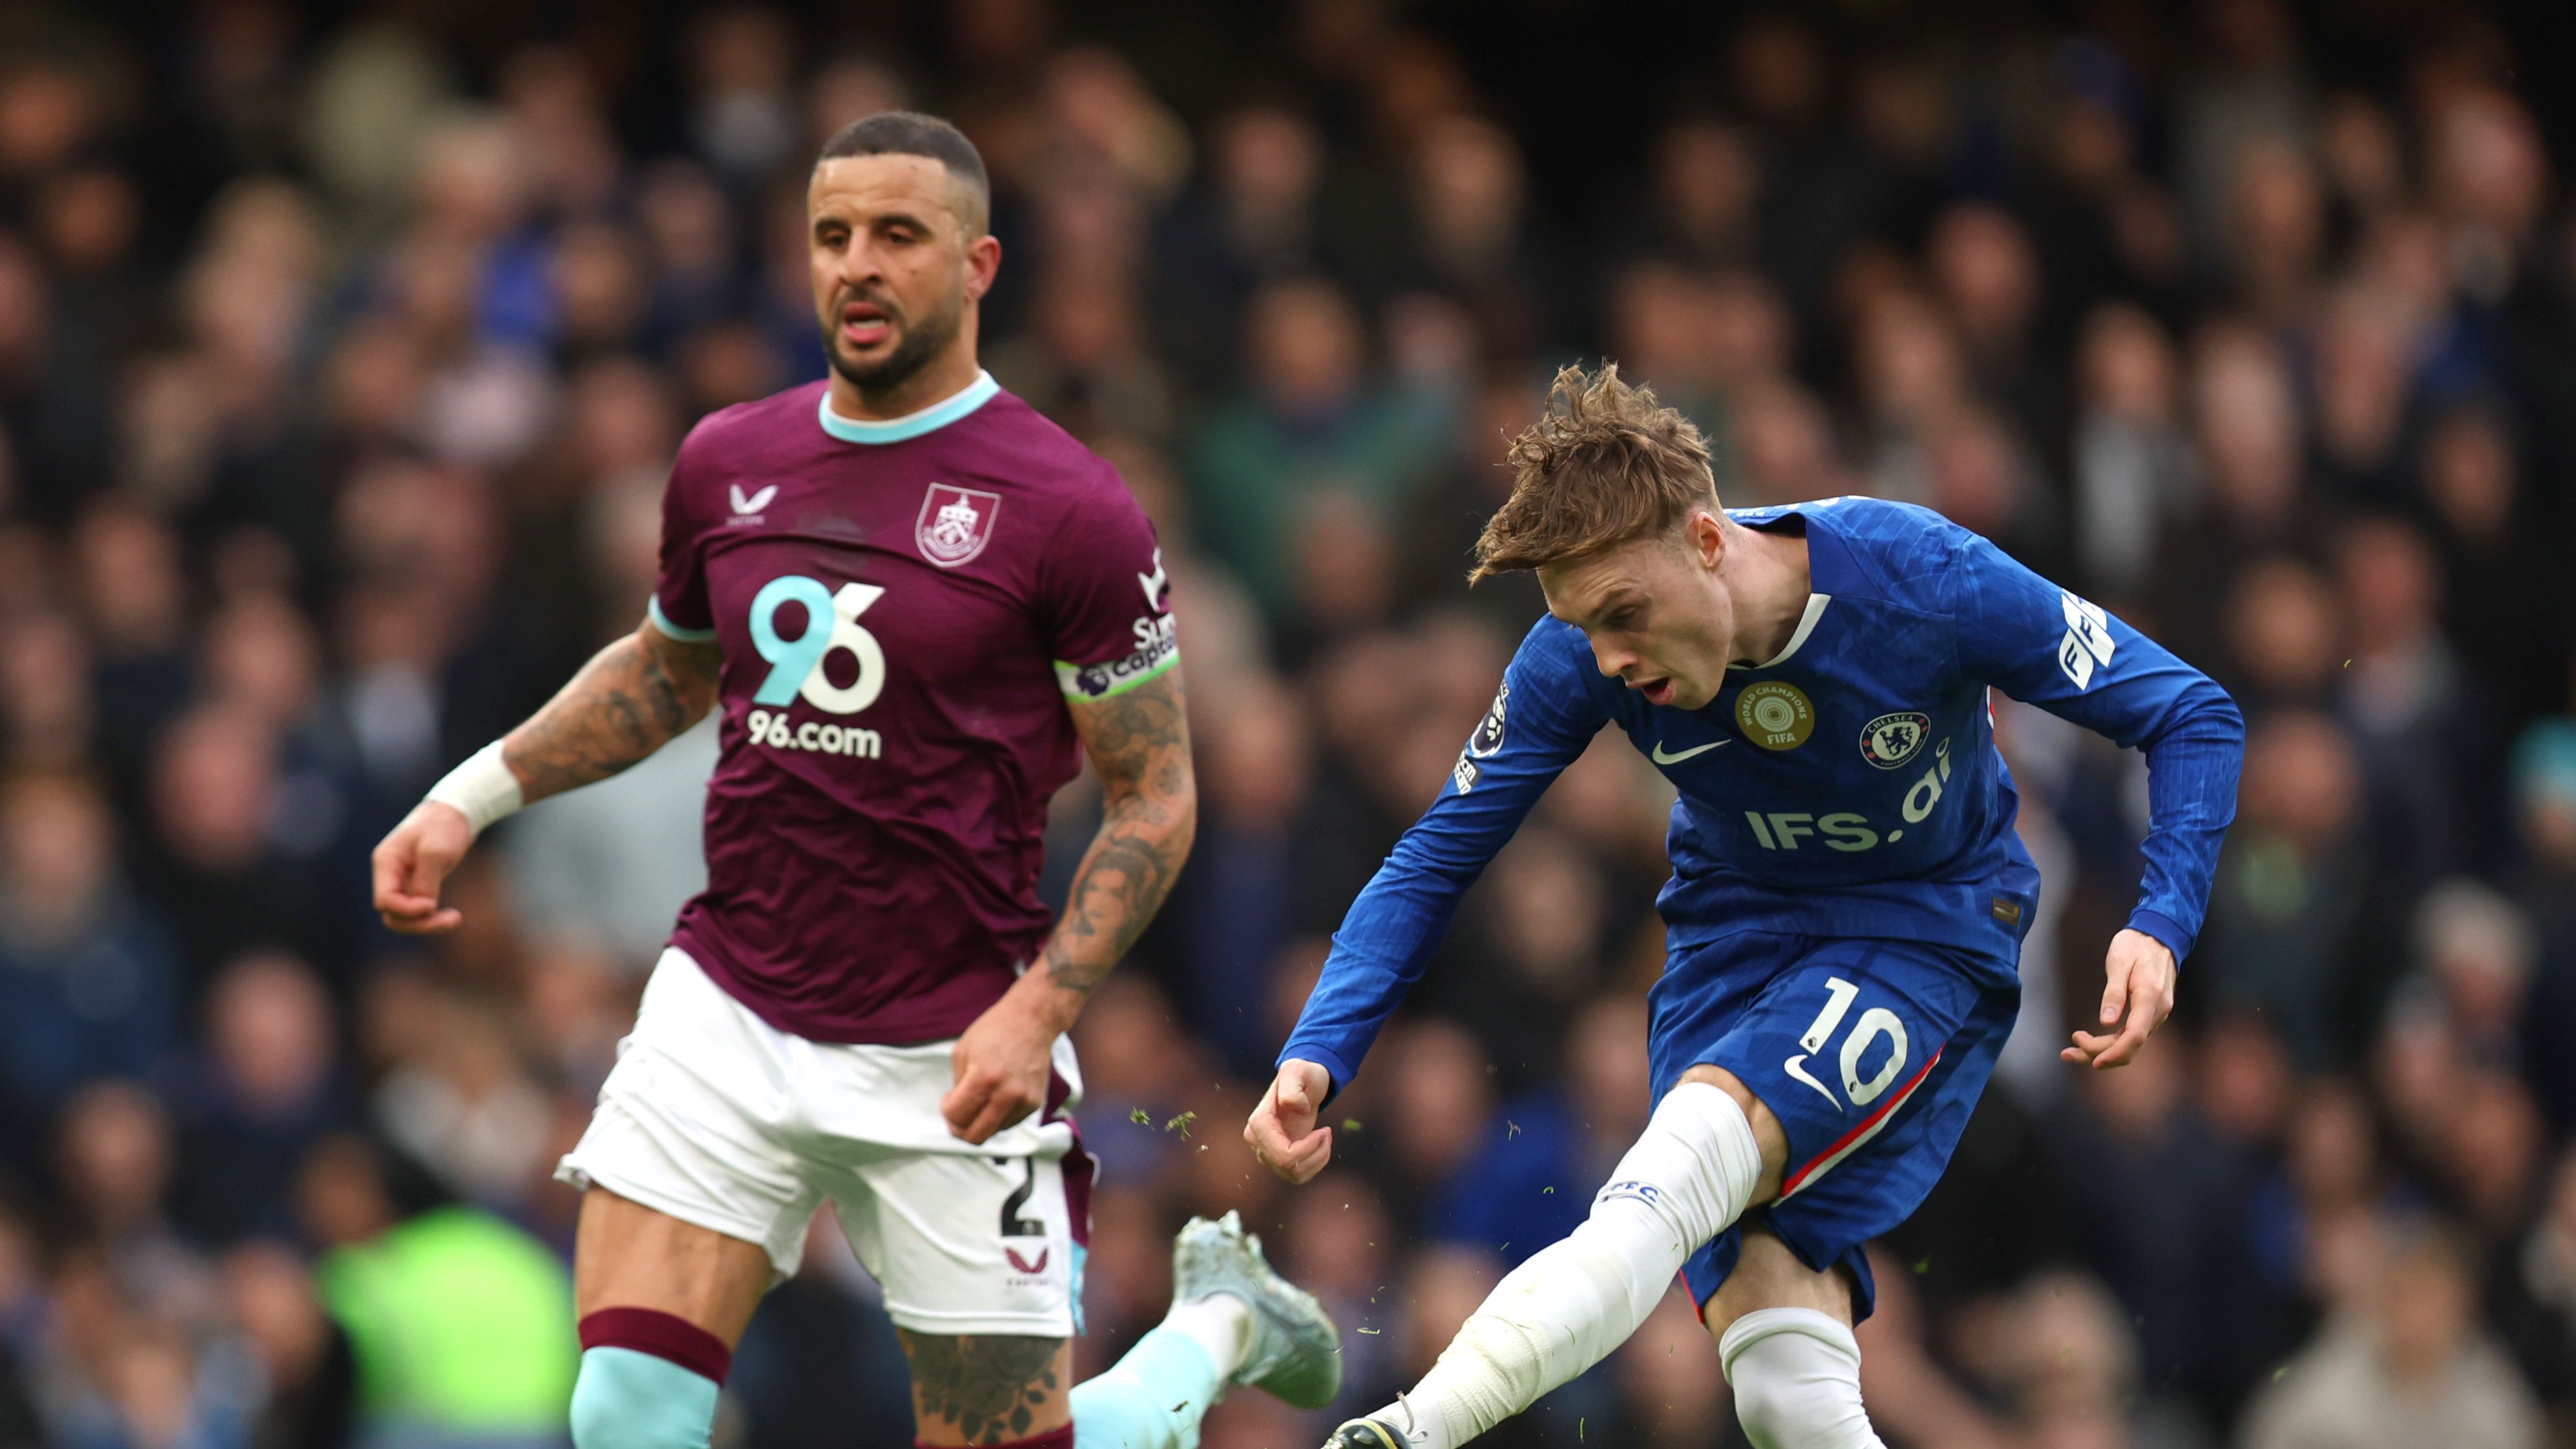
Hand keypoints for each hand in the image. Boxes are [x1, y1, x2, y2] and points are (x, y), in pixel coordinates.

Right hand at [371, 802, 473, 933]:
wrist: (456, 811)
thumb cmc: (444, 825)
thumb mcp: (436, 851)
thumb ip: (426, 881)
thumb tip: (424, 907)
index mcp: (387, 863)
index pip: (385, 900)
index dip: (407, 910)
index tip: (433, 905)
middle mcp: (390, 874)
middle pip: (392, 914)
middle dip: (419, 923)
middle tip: (452, 920)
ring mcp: (402, 880)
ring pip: (404, 916)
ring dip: (426, 923)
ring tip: (454, 919)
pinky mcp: (417, 884)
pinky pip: (417, 910)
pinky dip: (432, 916)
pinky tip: (451, 916)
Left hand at [943, 990, 1057, 1144]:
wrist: (1032, 1021)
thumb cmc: (994, 1031)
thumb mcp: (962, 1051)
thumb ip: (956, 1085)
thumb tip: (956, 1111)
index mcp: (984, 1077)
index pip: (957, 1116)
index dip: (947, 1110)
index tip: (949, 1098)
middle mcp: (1007, 1094)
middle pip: (976, 1136)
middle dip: (960, 1129)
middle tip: (958, 1114)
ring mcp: (1024, 1101)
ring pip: (993, 1132)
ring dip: (981, 1122)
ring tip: (980, 1100)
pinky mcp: (1035, 1103)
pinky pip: (1009, 1123)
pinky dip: (997, 1117)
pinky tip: (996, 1096)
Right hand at [1244, 1059, 1333, 1182]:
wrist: (1305, 1082)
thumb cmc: (1302, 1074)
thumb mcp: (1298, 1071)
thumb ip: (1293, 1087)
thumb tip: (1297, 1108)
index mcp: (1259, 1123)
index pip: (1284, 1155)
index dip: (1309, 1149)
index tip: (1325, 1130)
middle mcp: (1257, 1140)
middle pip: (1288, 1167)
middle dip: (1315, 1154)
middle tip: (1328, 1133)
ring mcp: (1266, 1151)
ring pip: (1294, 1175)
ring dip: (1317, 1160)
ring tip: (1326, 1139)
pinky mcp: (1278, 1158)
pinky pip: (1298, 1175)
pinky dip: (1315, 1165)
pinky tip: (1322, 1146)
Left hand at [2063, 929, 2175, 1069]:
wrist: (2158, 935)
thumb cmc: (2135, 945)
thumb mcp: (2119, 962)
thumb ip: (2114, 992)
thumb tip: (2106, 1022)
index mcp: (2150, 997)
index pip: (2134, 1036)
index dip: (2114, 1053)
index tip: (2092, 1061)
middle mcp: (2157, 1010)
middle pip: (2130, 1045)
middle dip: (2099, 1053)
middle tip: (2067, 1052)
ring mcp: (2155, 1013)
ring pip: (2130, 1043)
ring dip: (2102, 1050)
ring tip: (2071, 1051)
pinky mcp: (2149, 1013)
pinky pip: (2131, 1034)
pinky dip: (2111, 1042)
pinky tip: (2090, 1042)